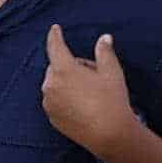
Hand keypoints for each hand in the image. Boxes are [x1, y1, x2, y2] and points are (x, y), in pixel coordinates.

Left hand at [38, 25, 135, 156]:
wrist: (109, 134)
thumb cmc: (111, 100)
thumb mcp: (112, 72)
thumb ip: (104, 52)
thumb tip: (104, 38)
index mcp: (63, 69)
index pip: (55, 46)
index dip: (55, 35)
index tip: (55, 28)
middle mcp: (51, 85)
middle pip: (57, 67)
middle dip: (71, 66)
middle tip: (93, 74)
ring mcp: (49, 103)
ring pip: (56, 85)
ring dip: (67, 83)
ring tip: (90, 93)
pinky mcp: (52, 118)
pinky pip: (56, 101)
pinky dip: (65, 99)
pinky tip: (84, 106)